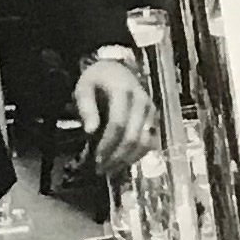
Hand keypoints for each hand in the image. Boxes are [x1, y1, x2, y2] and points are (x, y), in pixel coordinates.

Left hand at [72, 57, 153, 176]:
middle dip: (116, 156)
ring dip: (128, 159)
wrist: (116, 69)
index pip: (118, 123)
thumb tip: (90, 131)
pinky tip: (123, 161)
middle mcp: (142, 101)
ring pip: (145, 142)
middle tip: (101, 170)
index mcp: (123, 91)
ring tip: (111, 169)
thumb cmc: (97, 80)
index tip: (96, 159)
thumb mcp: (84, 87)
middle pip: (132, 136)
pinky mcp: (155, 118)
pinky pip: (151, 141)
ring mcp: (151, 110)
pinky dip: (138, 154)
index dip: (107, 144)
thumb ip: (86, 107)